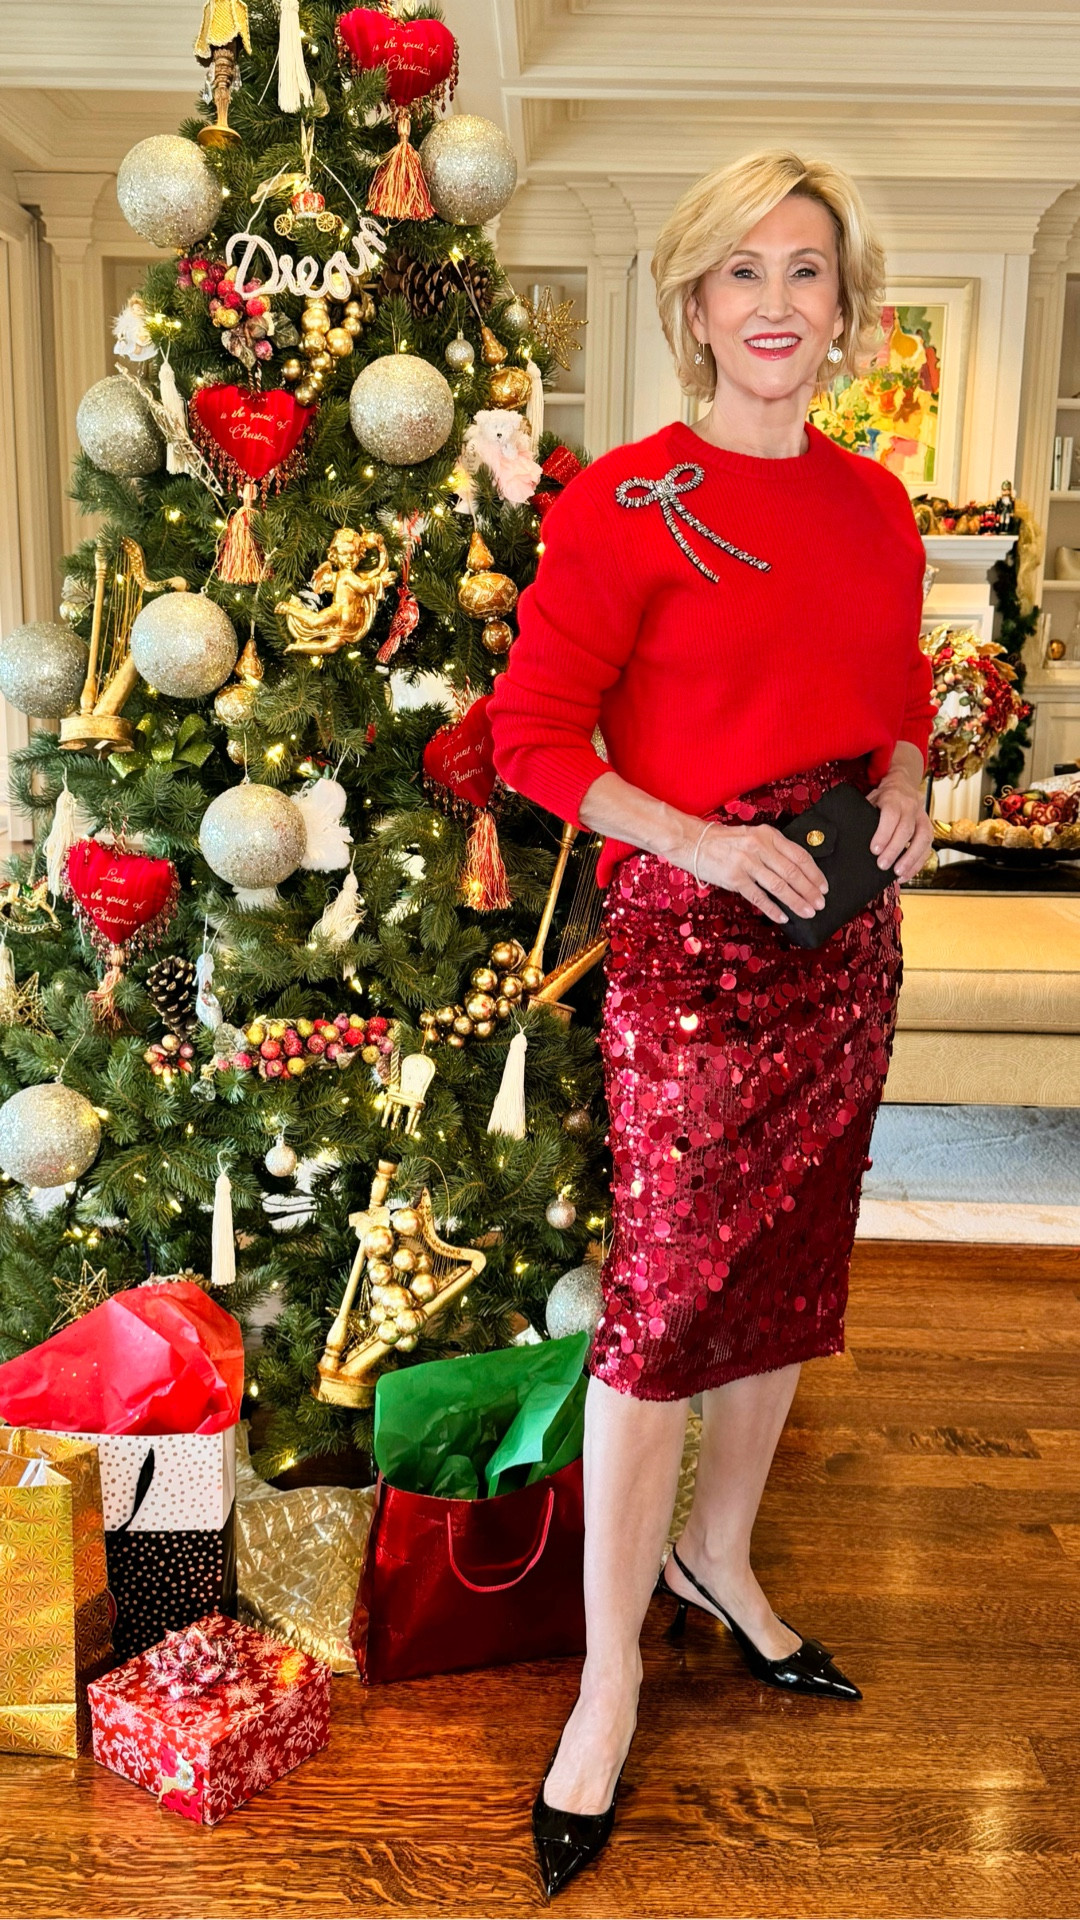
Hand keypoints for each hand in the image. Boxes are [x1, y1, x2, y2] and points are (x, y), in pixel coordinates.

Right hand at [692, 822, 827, 925]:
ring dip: (796, 901)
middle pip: (792, 872)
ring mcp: (747, 863)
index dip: (815, 873)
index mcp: (768, 835)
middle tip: (820, 903)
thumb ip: (774, 848)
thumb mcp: (754, 835)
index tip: (823, 887)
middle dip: (810, 891)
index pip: (799, 856)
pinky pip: (759, 897)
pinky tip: (783, 917)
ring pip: (779, 886)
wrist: (694, 842)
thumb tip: (798, 870)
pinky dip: (773, 909)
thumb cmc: (725, 841)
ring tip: (808, 912)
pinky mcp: (735, 878)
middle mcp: (759, 847)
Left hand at [865, 770, 933, 881]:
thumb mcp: (870, 799)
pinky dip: (917, 863)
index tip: (875, 850)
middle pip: (906, 829)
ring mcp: (922, 817)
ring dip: (911, 859)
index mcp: (893, 798)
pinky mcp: (928, 828)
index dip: (884, 833)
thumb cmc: (883, 796)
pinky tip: (906, 874)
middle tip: (882, 865)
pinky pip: (927, 846)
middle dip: (894, 850)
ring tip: (898, 874)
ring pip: (922, 838)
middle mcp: (910, 806)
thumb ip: (864, 815)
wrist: (903, 785)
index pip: (891, 815)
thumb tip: (846, 836)